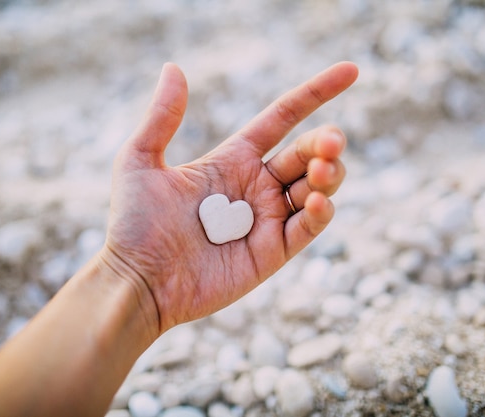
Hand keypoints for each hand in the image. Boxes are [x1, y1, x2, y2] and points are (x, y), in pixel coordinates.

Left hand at [101, 62, 357, 333]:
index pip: (284, 117)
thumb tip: (173, 67)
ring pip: (316, 187)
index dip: (316, 93)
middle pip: (306, 153)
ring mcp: (266, 219)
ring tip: (320, 170)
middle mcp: (255, 185)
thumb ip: (162, 116)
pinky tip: (315, 201)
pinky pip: (308, 227)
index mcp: (233, 159)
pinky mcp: (273, 251)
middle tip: (330, 143)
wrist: (137, 281)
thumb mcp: (139, 160)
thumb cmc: (133, 224)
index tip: (351, 71)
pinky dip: (320, 211)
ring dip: (328, 174)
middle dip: (326, 143)